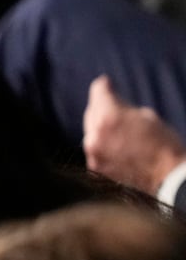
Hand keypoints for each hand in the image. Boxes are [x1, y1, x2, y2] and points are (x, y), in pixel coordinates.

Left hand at [83, 74, 185, 194]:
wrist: (169, 176)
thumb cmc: (164, 143)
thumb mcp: (146, 116)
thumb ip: (124, 108)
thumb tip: (112, 101)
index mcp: (109, 117)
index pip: (97, 93)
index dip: (103, 86)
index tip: (105, 83)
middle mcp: (95, 134)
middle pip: (91, 112)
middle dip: (101, 106)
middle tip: (113, 105)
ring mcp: (93, 152)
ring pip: (90, 131)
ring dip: (100, 126)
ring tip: (117, 127)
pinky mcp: (95, 166)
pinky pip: (94, 147)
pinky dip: (101, 143)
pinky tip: (116, 144)